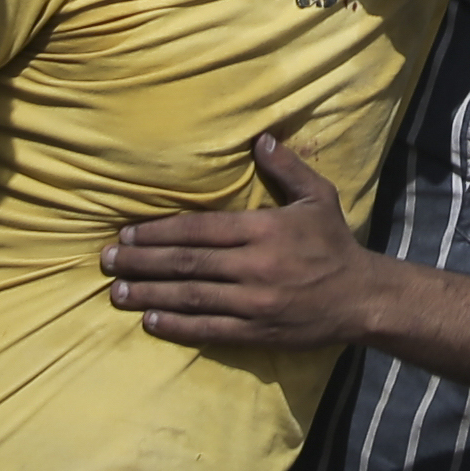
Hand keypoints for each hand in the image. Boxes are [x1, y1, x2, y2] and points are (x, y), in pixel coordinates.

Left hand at [99, 134, 374, 348]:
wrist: (363, 299)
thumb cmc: (336, 244)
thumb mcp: (318, 197)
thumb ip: (287, 168)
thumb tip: (260, 139)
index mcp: (263, 230)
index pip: (199, 229)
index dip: (159, 231)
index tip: (127, 234)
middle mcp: (254, 267)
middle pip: (186, 263)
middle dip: (142, 262)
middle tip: (106, 261)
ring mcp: (254, 303)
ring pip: (191, 297)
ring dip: (149, 295)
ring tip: (116, 292)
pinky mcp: (257, 332)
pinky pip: (209, 329)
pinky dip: (177, 325)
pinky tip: (150, 321)